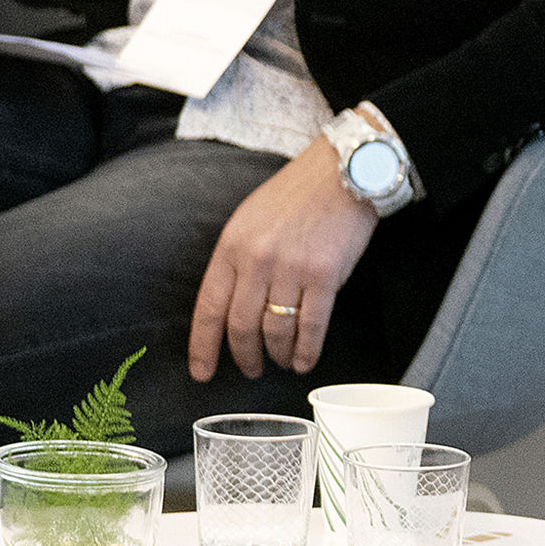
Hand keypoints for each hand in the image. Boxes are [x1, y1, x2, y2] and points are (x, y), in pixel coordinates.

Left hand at [186, 140, 379, 380]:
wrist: (343, 172)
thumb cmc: (296, 195)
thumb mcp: (249, 219)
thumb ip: (237, 259)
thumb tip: (231, 305)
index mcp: (232, 246)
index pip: (208, 308)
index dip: (202, 346)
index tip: (201, 372)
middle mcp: (257, 261)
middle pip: (241, 327)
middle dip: (244, 357)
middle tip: (250, 370)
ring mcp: (291, 269)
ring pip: (276, 331)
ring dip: (277, 355)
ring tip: (280, 362)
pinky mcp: (324, 276)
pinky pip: (311, 327)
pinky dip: (306, 351)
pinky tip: (304, 361)